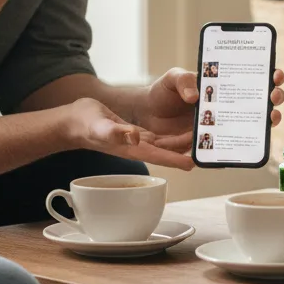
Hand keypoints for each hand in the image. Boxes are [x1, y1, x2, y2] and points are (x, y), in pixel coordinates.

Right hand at [63, 97, 194, 169]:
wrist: (75, 121)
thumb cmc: (85, 123)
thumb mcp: (100, 126)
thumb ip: (115, 132)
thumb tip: (133, 135)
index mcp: (132, 148)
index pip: (160, 156)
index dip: (177, 159)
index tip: (196, 162)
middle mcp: (139, 146)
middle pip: (169, 151)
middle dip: (187, 151)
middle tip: (208, 148)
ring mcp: (139, 141)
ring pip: (167, 143)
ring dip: (184, 142)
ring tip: (205, 138)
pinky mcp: (138, 133)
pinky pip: (161, 136)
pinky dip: (173, 134)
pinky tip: (186, 128)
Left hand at [134, 68, 283, 142]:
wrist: (144, 116)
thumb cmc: (162, 93)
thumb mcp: (172, 78)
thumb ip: (183, 80)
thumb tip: (196, 96)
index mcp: (222, 86)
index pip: (253, 80)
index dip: (269, 77)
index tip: (275, 74)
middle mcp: (227, 106)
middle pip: (260, 103)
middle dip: (275, 99)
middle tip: (274, 97)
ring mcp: (221, 126)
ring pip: (253, 126)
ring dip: (267, 123)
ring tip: (270, 119)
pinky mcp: (210, 145)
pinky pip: (230, 148)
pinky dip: (241, 148)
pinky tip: (247, 144)